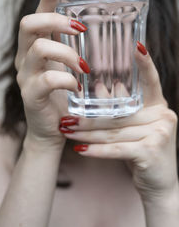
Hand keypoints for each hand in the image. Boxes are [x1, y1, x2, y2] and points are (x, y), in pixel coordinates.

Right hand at [15, 0, 87, 147]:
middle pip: (29, 23)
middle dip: (56, 20)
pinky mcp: (30, 96)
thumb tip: (91, 29)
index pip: (36, 14)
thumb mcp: (67, 68)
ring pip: (39, 48)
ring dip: (67, 53)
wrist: (52, 128)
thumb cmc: (62, 95)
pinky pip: (46, 80)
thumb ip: (72, 48)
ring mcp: (25, 76)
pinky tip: (77, 86)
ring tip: (84, 67)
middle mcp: (25, 58)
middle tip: (80, 29)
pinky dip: (67, 80)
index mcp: (35, 48)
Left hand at [60, 45, 178, 200]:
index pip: (151, 80)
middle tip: (66, 116)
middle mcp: (162, 115)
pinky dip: (96, 151)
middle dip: (89, 118)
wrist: (160, 182)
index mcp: (158, 105)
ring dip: (86, 133)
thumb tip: (99, 88)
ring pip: (114, 131)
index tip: (136, 45)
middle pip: (118, 113)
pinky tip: (79, 150)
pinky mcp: (151, 151)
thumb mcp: (132, 126)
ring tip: (66, 131)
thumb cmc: (143, 149)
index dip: (144, 63)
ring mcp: (159, 132)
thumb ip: (119, 106)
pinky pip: (117, 149)